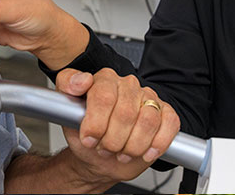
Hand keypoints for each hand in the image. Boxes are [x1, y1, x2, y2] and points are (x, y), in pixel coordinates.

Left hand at [57, 68, 179, 182]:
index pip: (104, 96)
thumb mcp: (65, 111)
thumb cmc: (85, 133)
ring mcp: (148, 97)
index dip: (96, 123)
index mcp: (105, 79)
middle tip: (104, 148)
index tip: (89, 139)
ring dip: (133, 145)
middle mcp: (128, 85)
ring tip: (121, 152)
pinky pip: (169, 124)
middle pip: (126, 113)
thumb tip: (82, 80)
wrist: (100, 155)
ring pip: (148, 120)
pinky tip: (145, 152)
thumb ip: (68, 87)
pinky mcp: (165, 113)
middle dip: (113, 139)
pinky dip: (158, 143)